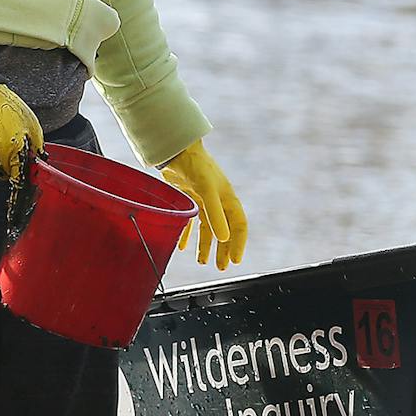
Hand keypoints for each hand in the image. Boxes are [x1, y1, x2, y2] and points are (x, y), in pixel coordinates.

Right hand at [0, 85, 43, 179]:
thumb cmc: (6, 107)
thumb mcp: (32, 125)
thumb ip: (38, 148)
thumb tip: (39, 161)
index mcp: (12, 151)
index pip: (19, 178)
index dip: (25, 177)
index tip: (27, 175)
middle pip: (7, 174)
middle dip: (13, 166)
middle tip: (15, 148)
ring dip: (1, 162)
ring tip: (3, 141)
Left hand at [159, 139, 247, 270]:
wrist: (176, 149)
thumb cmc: (195, 165)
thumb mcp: (206, 190)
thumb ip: (214, 214)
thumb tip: (224, 239)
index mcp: (227, 198)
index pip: (239, 226)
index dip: (239, 244)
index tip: (235, 260)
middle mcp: (218, 200)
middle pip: (224, 230)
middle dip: (223, 249)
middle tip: (221, 266)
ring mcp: (203, 199)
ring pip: (207, 228)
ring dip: (205, 245)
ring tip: (202, 261)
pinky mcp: (188, 197)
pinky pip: (190, 221)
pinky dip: (187, 234)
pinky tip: (182, 246)